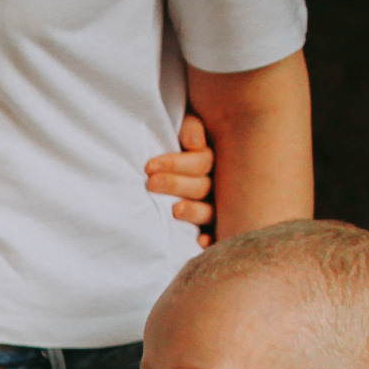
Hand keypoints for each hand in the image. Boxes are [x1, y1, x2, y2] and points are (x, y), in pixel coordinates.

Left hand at [146, 113, 216, 246]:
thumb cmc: (183, 142)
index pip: (201, 162)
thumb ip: (191, 128)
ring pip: (209, 211)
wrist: (187, 163)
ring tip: (175, 210)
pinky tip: (201, 242)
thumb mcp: (190, 125)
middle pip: (202, 187)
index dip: (176, 163)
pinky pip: (215, 234)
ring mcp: (219, 207)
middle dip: (175, 184)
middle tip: (151, 183)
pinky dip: (210, 239)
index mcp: (214, 158)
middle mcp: (220, 184)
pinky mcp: (213, 227)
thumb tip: (194, 142)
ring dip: (193, 211)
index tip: (149, 167)